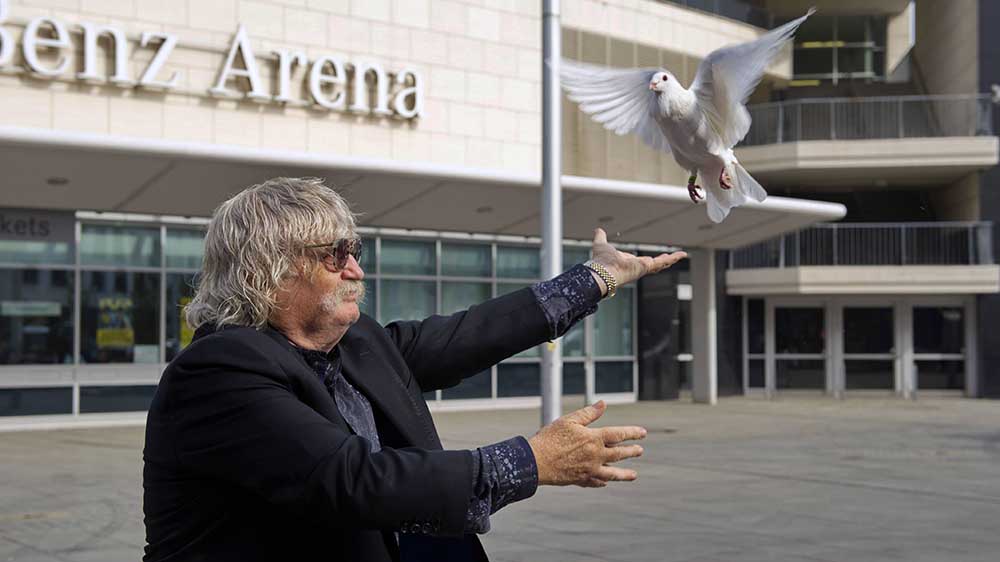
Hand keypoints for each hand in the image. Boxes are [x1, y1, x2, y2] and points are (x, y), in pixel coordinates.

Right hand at [527, 401, 645, 487]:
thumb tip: (603, 404)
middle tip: (640, 450)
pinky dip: (602, 482)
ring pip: (612, 473)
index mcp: (594, 439)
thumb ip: (588, 414)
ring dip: (624, 474)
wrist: (536, 462)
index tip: (643, 433)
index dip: (632, 433)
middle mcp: (596, 456)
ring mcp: (589, 470)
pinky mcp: (580, 480)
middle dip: (631, 451)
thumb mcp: (569, 420)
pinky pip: (596, 482)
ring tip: (634, 475)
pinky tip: (605, 482)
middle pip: (619, 454)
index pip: (619, 434)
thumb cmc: (550, 438)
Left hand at [589, 228, 686, 292]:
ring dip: (670, 260)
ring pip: (660, 264)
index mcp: (627, 264)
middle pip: (652, 265)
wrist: (602, 270)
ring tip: (680, 255)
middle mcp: (636, 268)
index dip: (644, 261)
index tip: (649, 260)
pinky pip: (663, 262)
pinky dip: (673, 258)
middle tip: (669, 258)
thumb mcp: (601, 245)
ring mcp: (643, 268)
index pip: (638, 262)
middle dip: (661, 262)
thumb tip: (598, 230)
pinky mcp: (648, 266)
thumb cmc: (600, 261)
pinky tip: (682, 254)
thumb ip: (601, 237)